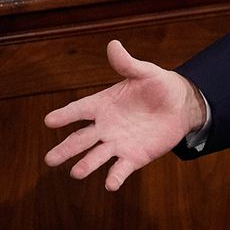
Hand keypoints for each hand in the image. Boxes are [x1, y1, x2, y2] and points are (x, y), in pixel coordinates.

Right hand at [43, 40, 206, 190]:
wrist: (180, 106)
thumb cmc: (158, 86)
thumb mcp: (145, 72)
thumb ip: (127, 64)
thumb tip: (113, 44)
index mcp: (103, 105)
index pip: (79, 110)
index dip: (65, 115)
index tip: (50, 121)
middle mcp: (105, 127)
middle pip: (81, 140)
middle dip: (65, 149)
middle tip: (50, 160)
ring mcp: (117, 144)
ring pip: (97, 157)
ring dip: (87, 165)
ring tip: (76, 173)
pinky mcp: (133, 157)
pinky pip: (121, 169)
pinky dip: (115, 177)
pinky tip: (110, 185)